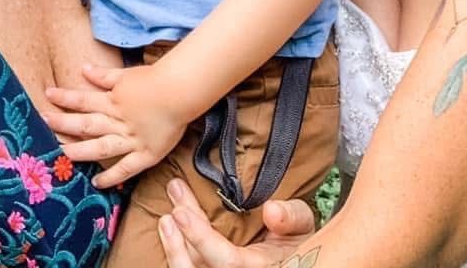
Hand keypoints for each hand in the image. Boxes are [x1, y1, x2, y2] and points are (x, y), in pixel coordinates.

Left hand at [44, 62, 186, 187]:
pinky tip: (98, 184)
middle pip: (87, 123)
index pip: (84, 99)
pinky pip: (127, 168)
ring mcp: (131, 139)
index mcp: (113, 100)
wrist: (180, 91)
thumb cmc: (156, 79)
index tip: (47, 95)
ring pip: (101, 147)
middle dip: (63, 124)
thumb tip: (83, 68)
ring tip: (61, 155)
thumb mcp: (127, 74)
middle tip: (42, 124)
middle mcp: (118, 121)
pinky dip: (113, 177)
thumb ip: (104, 76)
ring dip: (80, 152)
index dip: (65, 98)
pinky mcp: (146, 154)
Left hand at [159, 179, 315, 267]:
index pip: (226, 261)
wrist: (296, 260)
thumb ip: (291, 217)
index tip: (180, 212)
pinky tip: (170, 232)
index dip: (200, 238)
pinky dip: (178, 253)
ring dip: (173, 248)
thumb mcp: (302, 226)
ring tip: (165, 219)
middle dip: (180, 240)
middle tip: (171, 206)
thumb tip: (272, 210)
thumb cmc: (296, 242)